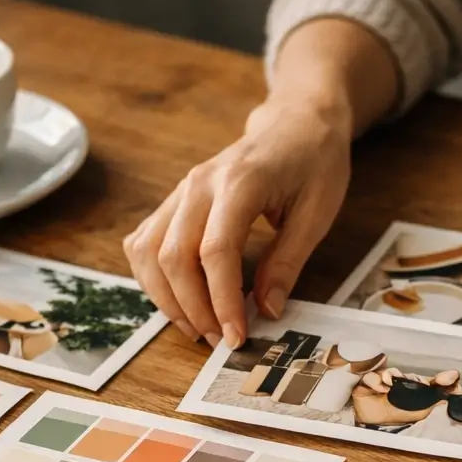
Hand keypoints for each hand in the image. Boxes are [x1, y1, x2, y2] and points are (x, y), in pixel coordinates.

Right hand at [124, 96, 351, 347]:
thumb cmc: (313, 162)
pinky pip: (144, 241)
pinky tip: (178, 299)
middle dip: (192, 307)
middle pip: (172, 255)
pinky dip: (152, 277)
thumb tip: (265, 310)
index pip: (215, 251)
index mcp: (240, 183)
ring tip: (198, 327)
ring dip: (166, 298)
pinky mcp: (175, 200)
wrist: (297, 122)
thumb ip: (288, 262)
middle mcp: (199, 184)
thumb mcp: (317, 213)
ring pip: (148, 251)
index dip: (221, 300)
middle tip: (220, 340)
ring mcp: (181, 190)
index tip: (236, 336)